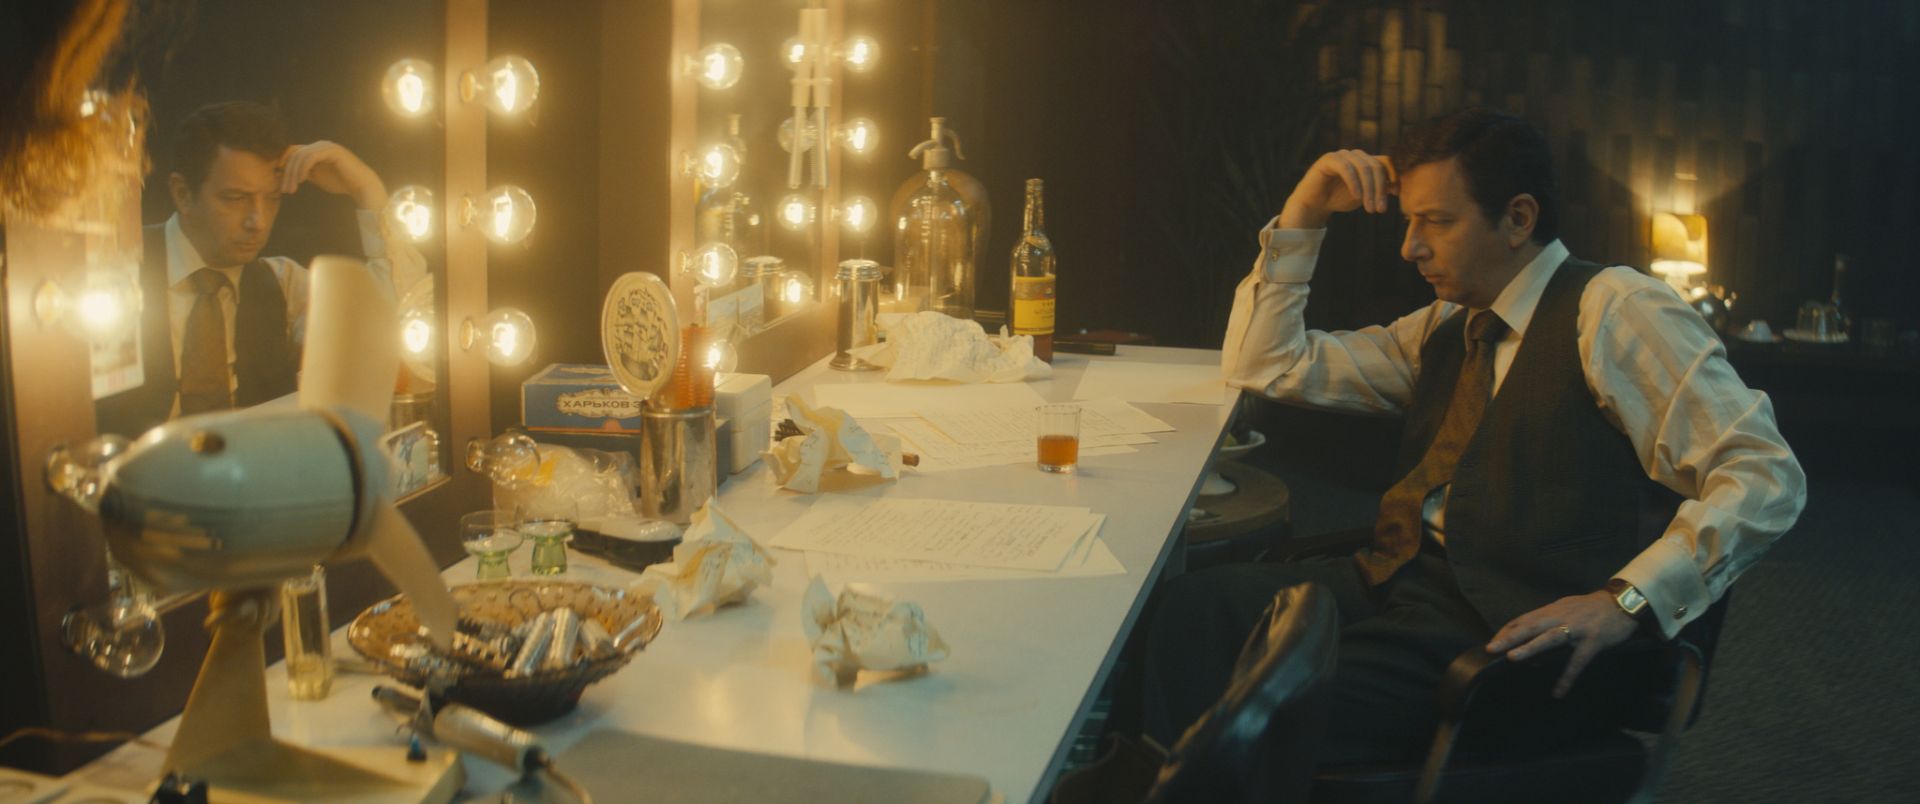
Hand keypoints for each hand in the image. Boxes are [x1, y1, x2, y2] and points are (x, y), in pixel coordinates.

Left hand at [280, 141, 387, 210]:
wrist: (360, 185)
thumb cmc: (340, 182)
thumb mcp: (316, 177)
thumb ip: (302, 173)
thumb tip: (283, 174)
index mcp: (315, 149)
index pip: (293, 153)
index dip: (283, 165)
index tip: (280, 181)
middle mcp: (319, 145)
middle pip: (294, 154)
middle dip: (287, 173)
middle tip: (285, 190)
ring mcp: (326, 146)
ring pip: (301, 156)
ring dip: (294, 174)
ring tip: (292, 189)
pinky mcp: (332, 150)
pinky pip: (311, 158)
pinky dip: (303, 169)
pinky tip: (302, 181)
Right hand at [1276, 149, 1395, 229]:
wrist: (1314, 205)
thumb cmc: (1339, 199)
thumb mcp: (1364, 195)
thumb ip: (1378, 188)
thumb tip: (1395, 186)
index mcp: (1365, 161)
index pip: (1385, 162)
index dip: (1394, 176)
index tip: (1396, 194)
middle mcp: (1355, 155)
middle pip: (1376, 166)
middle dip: (1380, 189)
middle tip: (1380, 210)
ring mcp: (1342, 155)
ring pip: (1364, 167)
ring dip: (1369, 189)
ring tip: (1370, 209)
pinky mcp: (1329, 159)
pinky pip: (1347, 168)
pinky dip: (1354, 183)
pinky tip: (1357, 197)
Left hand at [1485, 590, 1638, 697]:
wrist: (1623, 602)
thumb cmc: (1591, 608)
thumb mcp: (1566, 607)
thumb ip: (1549, 618)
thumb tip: (1530, 633)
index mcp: (1553, 609)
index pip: (1525, 619)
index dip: (1508, 630)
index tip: (1493, 642)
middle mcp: (1561, 616)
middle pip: (1531, 626)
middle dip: (1510, 637)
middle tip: (1491, 648)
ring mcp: (1577, 629)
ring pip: (1549, 638)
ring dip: (1530, 648)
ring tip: (1513, 658)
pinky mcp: (1593, 641)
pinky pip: (1578, 661)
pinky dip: (1567, 677)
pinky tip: (1558, 692)